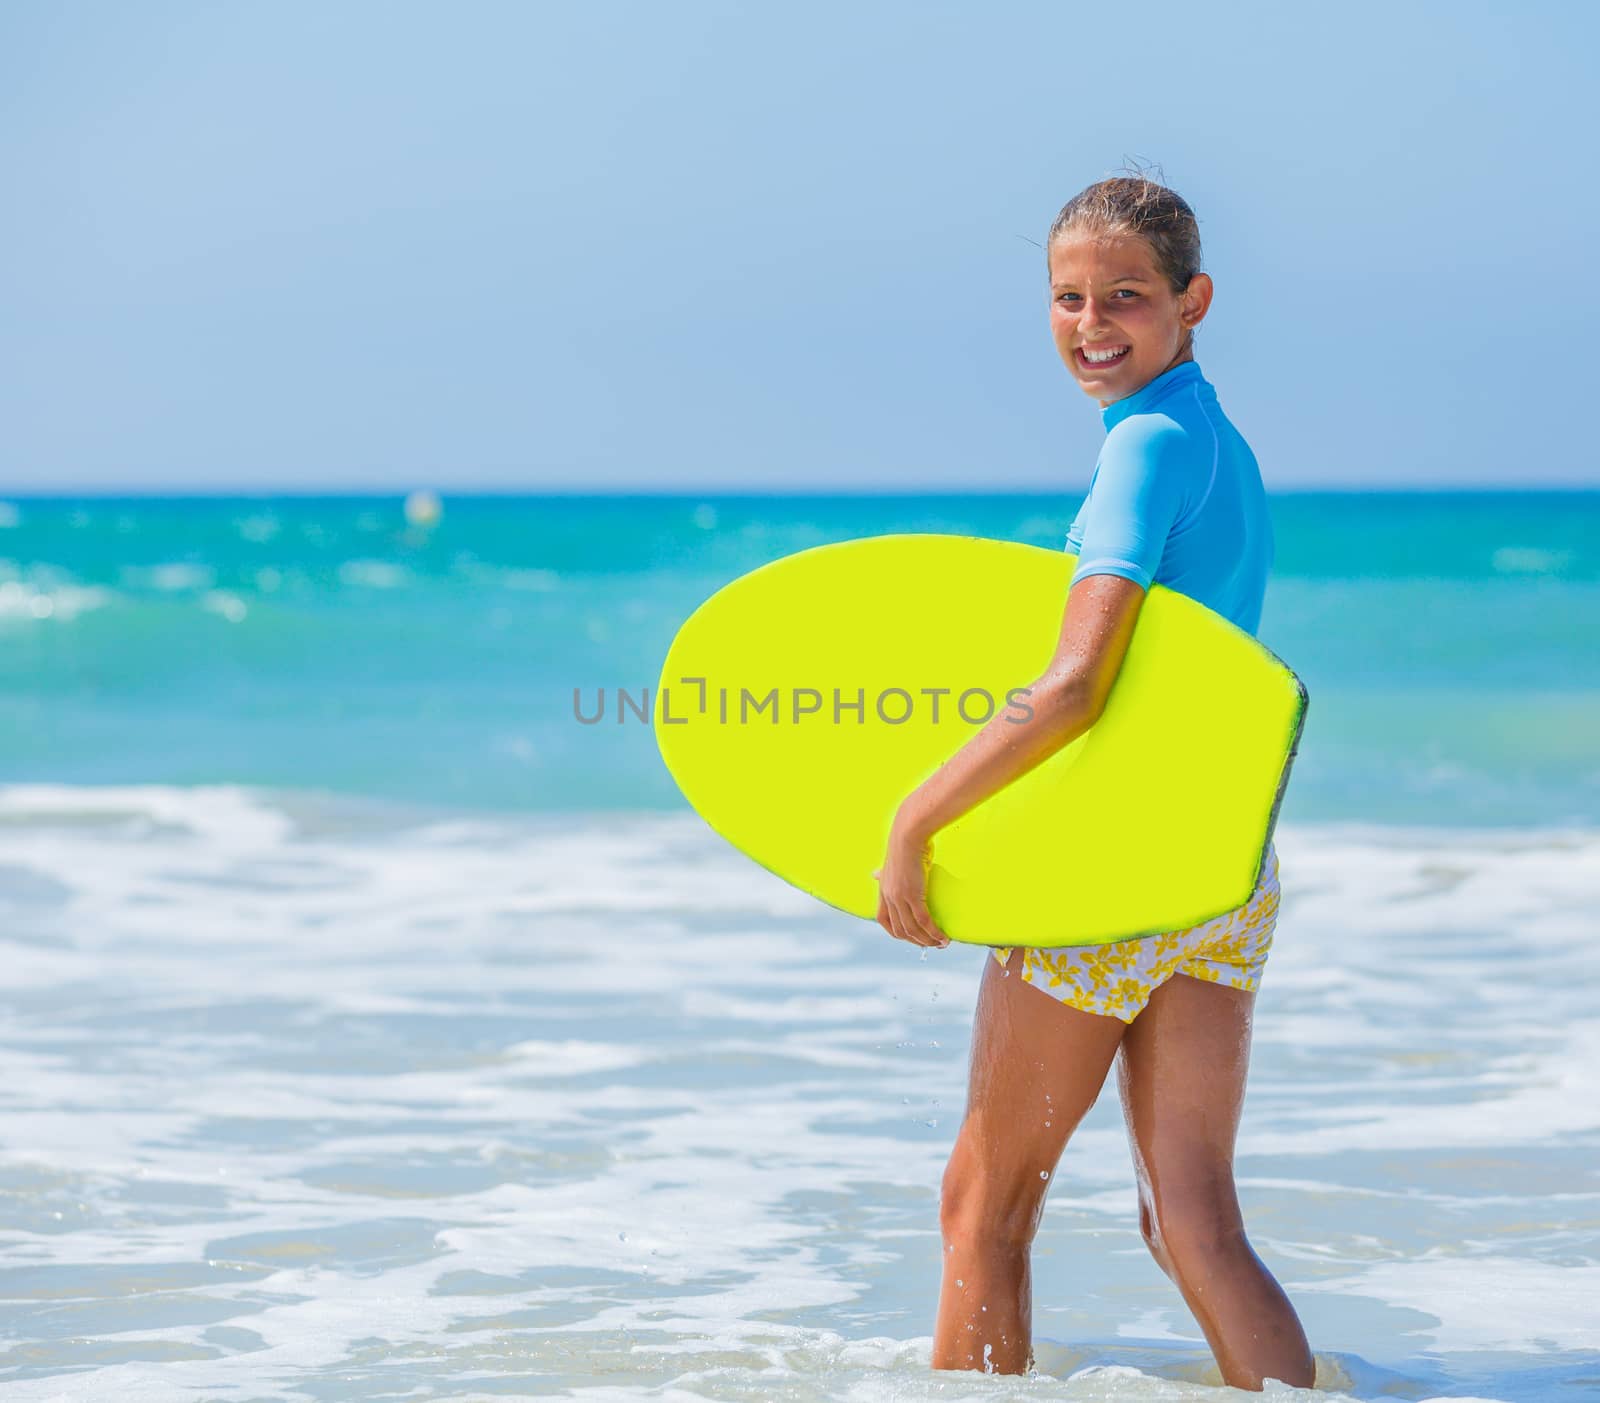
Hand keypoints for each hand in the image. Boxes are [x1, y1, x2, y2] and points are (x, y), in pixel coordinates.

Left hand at [872, 828, 949, 948]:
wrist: (908, 835)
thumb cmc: (903, 846)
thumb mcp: (889, 863)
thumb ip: (883, 873)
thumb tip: (874, 874)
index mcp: (883, 891)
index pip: (884, 921)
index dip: (896, 932)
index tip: (910, 937)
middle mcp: (889, 898)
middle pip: (900, 930)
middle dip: (916, 941)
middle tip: (931, 945)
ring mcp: (900, 898)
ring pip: (912, 929)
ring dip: (927, 941)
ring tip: (940, 944)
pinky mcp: (913, 895)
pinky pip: (924, 921)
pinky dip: (934, 932)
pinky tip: (943, 937)